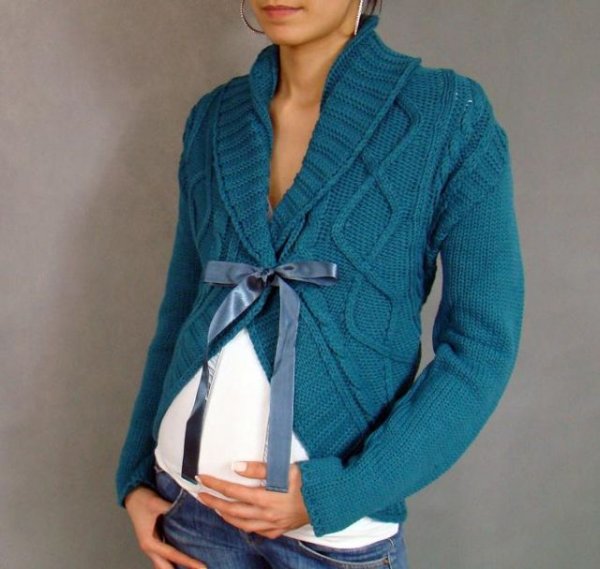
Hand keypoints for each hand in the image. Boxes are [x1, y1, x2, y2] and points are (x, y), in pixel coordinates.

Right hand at [124, 486, 206, 568]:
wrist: (133, 495)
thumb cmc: (143, 500)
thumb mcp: (156, 503)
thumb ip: (172, 508)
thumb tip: (189, 512)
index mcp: (149, 542)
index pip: (172, 555)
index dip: (188, 561)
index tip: (201, 567)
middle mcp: (151, 548)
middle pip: (167, 567)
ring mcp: (154, 546)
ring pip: (166, 564)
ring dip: (179, 567)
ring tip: (196, 567)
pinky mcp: (157, 541)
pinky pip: (167, 556)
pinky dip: (176, 560)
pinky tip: (188, 559)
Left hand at [195, 461, 309, 538]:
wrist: (329, 500)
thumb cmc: (309, 480)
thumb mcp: (285, 468)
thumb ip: (259, 468)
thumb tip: (235, 467)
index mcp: (265, 498)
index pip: (232, 491)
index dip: (215, 484)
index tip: (202, 478)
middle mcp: (265, 514)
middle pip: (232, 510)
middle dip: (213, 502)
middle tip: (200, 495)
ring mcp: (272, 524)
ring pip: (241, 524)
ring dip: (225, 516)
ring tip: (215, 508)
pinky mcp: (279, 529)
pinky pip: (256, 531)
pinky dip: (243, 526)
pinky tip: (240, 521)